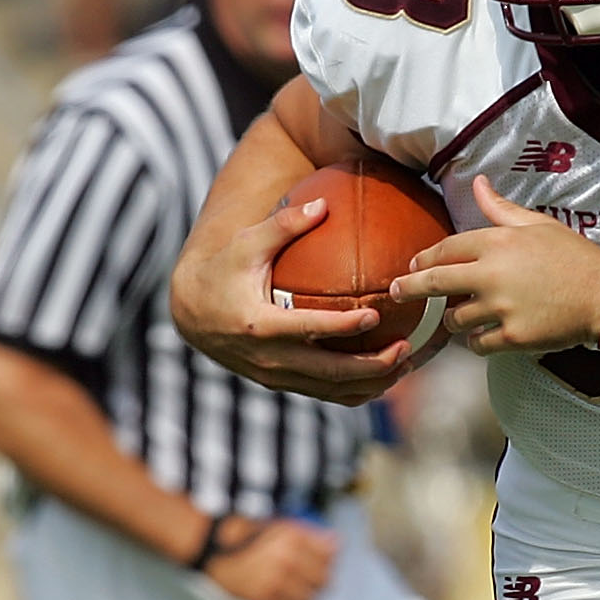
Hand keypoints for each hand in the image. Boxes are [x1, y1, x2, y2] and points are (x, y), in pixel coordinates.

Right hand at [168, 193, 424, 405]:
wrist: (192, 313)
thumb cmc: (224, 270)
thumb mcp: (247, 244)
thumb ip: (284, 225)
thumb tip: (323, 204)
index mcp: (260, 324)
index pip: (309, 330)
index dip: (343, 327)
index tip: (375, 314)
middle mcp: (269, 358)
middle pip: (329, 372)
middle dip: (372, 365)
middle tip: (406, 347)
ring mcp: (275, 376)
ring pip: (331, 390)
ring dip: (371, 383)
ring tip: (406, 364)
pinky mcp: (281, 384)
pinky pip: (324, 394)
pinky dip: (355, 391)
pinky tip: (384, 378)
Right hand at [202, 516, 334, 599]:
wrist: (212, 548)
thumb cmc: (250, 536)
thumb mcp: (280, 526)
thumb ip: (310, 536)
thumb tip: (338, 543)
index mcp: (292, 538)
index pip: (329, 556)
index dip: (329, 562)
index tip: (323, 565)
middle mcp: (286, 559)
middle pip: (323, 581)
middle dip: (320, 583)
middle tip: (311, 583)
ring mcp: (274, 582)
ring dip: (304, 599)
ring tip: (294, 593)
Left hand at [392, 176, 599, 355]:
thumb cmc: (574, 257)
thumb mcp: (537, 224)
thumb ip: (500, 208)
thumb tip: (477, 183)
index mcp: (497, 242)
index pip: (446, 248)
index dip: (425, 258)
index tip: (412, 266)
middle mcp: (492, 274)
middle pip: (435, 282)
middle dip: (410, 288)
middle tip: (395, 293)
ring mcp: (500, 308)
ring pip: (455, 319)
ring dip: (453, 320)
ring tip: (458, 319)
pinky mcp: (512, 337)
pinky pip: (477, 344)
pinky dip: (476, 342)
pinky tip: (481, 338)